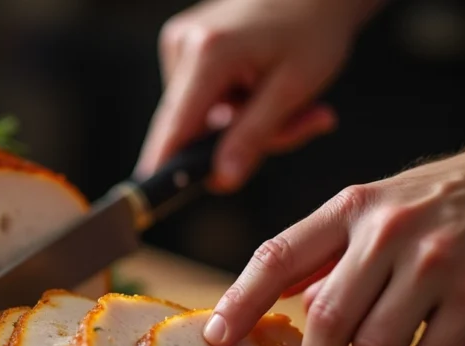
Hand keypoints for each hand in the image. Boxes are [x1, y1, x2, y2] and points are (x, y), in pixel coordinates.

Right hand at [135, 0, 384, 189]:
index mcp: (209, 52)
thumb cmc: (314, 31)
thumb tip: (221, 180)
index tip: (150, 194)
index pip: (177, 125)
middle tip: (294, 127)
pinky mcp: (184, 43)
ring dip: (237, 123)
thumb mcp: (294, 89)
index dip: (165, 164)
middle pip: (190, 124)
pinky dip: (231, 104)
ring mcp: (180, 41)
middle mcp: (184, 43)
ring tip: (279, 100)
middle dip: (234, 139)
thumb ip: (254, 137)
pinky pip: (200, 96)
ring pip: (198, 114)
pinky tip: (258, 85)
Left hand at [202, 109, 464, 345]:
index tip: (216, 338)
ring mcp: (435, 263)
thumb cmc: (432, 202)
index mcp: (348, 208)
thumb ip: (323, 253)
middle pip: (326, 318)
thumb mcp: (369, 209)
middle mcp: (386, 232)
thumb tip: (277, 298)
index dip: (240, 301)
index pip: (277, 255)